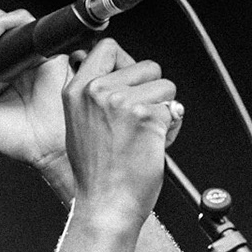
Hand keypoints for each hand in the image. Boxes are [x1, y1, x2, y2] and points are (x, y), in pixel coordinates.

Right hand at [59, 39, 179, 230]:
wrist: (106, 204)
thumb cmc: (98, 173)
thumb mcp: (80, 124)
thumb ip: (96, 94)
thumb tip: (120, 71)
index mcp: (77, 90)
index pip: (108, 47)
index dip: (127, 62)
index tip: (132, 80)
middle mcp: (97, 91)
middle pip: (146, 66)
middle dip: (151, 91)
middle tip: (138, 121)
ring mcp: (121, 102)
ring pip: (165, 86)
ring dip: (164, 109)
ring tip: (145, 134)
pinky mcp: (146, 116)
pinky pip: (174, 108)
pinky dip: (172, 126)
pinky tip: (154, 144)